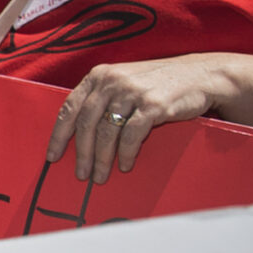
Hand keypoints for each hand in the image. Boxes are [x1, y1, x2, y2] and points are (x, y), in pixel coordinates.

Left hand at [46, 55, 228, 183]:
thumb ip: (101, 100)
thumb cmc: (157, 85)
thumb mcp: (124, 83)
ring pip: (106, 132)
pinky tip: (126, 165)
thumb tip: (77, 136)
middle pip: (86, 124)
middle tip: (82, 174)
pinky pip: (131, 136)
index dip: (59, 135)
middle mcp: (112, 81)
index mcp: (99, 75)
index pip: (70, 108)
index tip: (53, 156)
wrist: (200, 76)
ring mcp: (132, 92)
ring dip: (102, 159)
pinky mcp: (153, 105)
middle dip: (82, 153)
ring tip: (101, 176)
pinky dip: (126, 154)